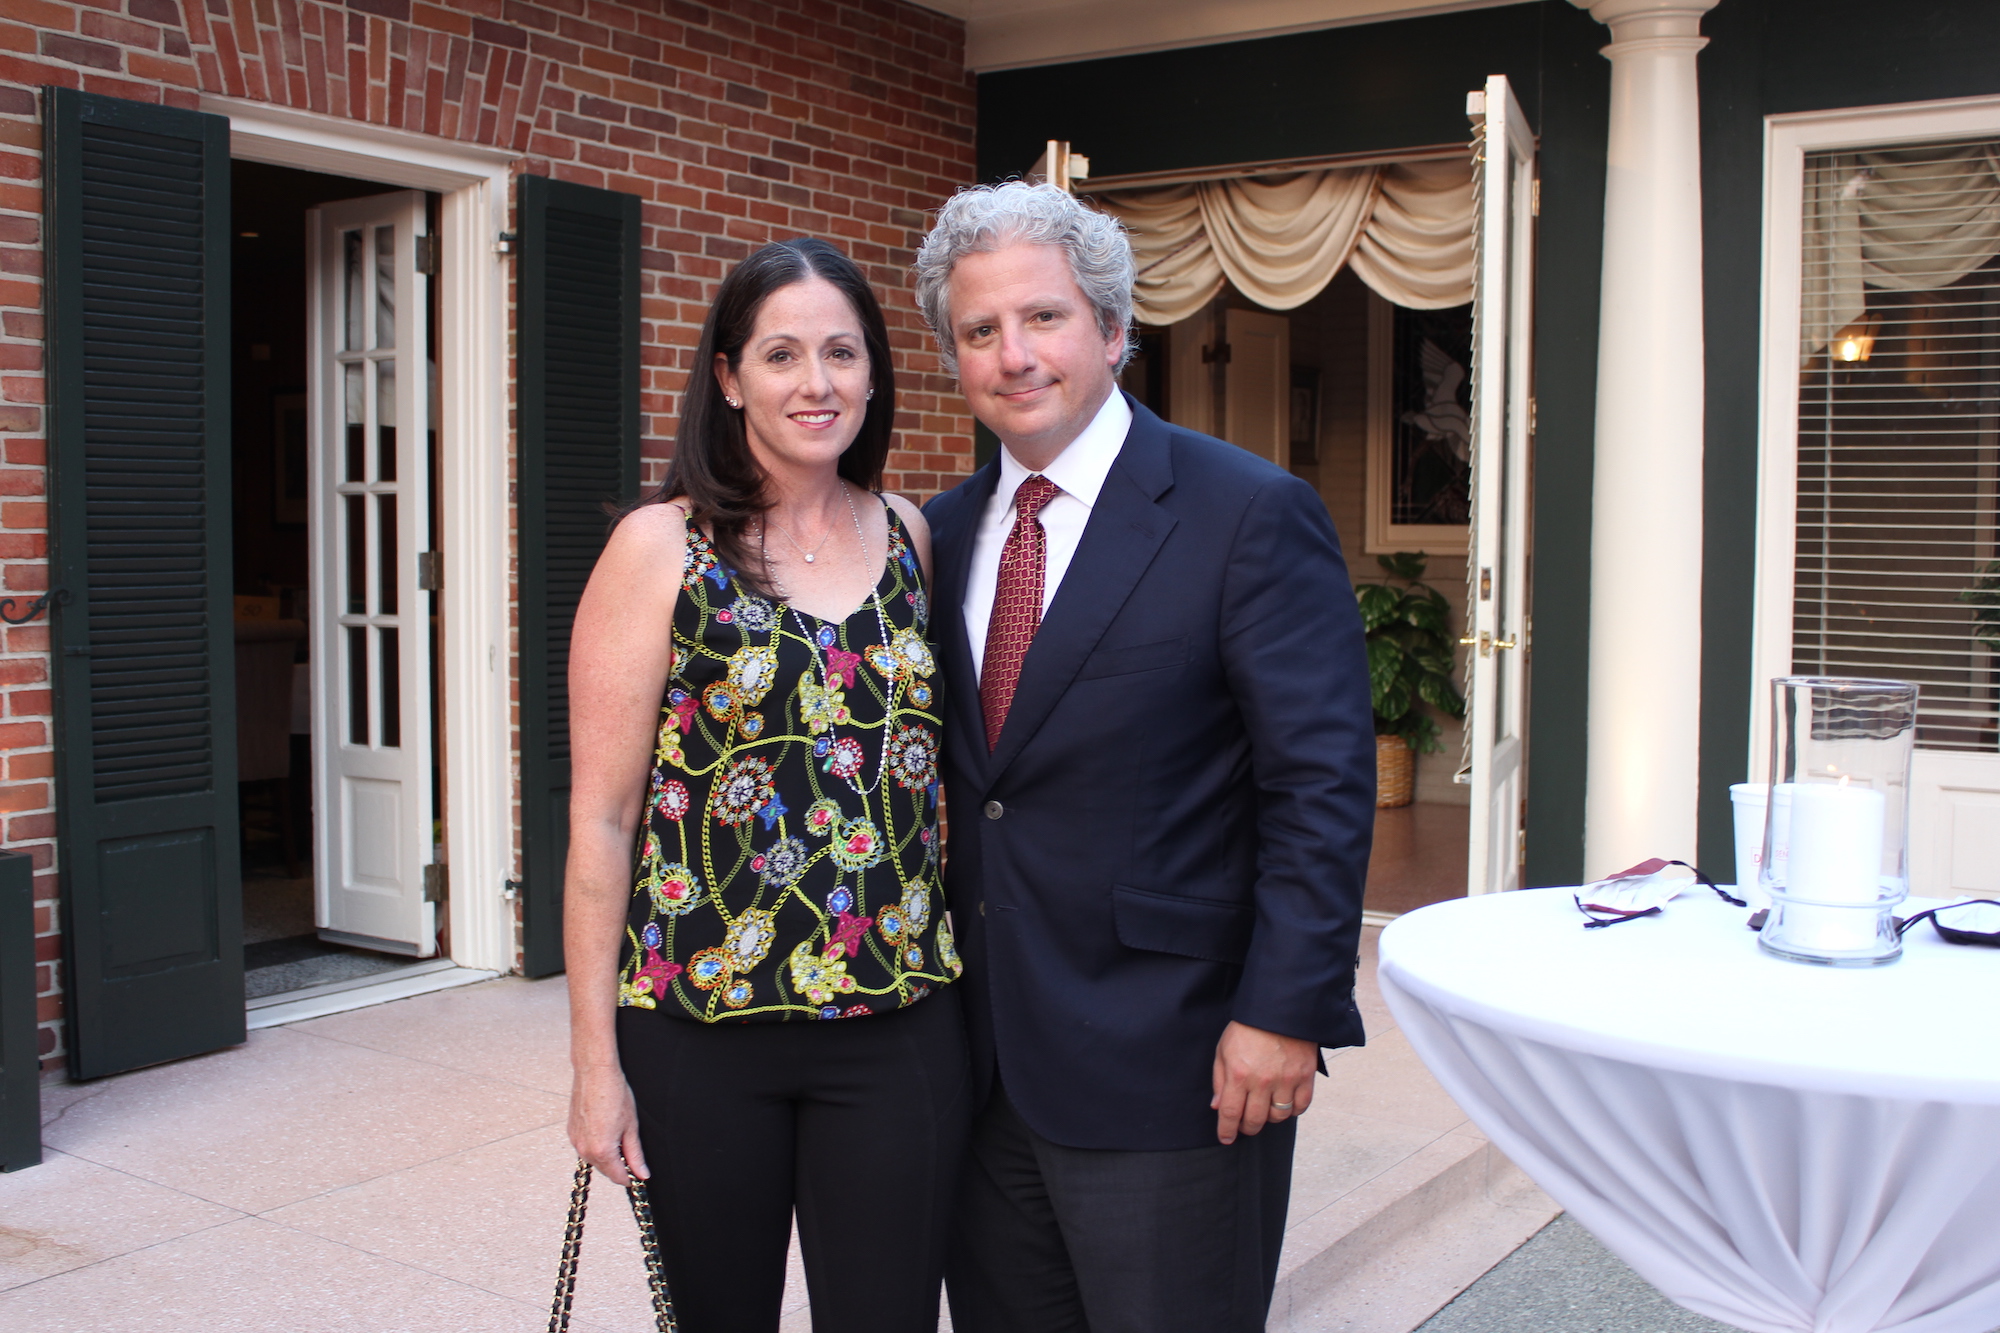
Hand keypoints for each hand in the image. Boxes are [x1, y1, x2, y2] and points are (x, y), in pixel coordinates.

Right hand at [568, 1063, 648, 1185]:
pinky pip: (585, 1148)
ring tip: (619, 1137)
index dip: (630, 1177)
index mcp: (602, 1150)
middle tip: (632, 1153)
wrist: (594, 1073)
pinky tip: (606, 1131)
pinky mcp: (571, 1132)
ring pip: (594, 1160)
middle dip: (619, 1167)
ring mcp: (575, 1141)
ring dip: (607, 1157)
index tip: (639, 1174)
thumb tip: (642, 1174)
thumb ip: (635, 1155)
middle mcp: (585, 1149)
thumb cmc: (614, 1094)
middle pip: (605, 1170)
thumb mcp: (631, 1127)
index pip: (617, 1176)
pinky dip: (596, 1146)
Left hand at [1210, 1021, 1317, 1144]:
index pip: (1230, 1113)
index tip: (1226, 1138)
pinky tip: (1285, 1104)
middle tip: (1245, 1126)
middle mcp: (1262, 1081)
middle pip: (1254, 1120)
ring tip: (1265, 1110)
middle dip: (1247, 1128)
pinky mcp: (1305, 1076)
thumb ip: (1220, 1079)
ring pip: (1277, 1117)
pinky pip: (1300, 1107)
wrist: (1280, 1007)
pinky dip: (1292, 1111)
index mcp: (1238, 1073)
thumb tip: (1217, 1106)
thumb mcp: (1224, 1049)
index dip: (1226, 1131)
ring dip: (1269, 1118)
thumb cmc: (1248, 1028)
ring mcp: (1286, 1080)